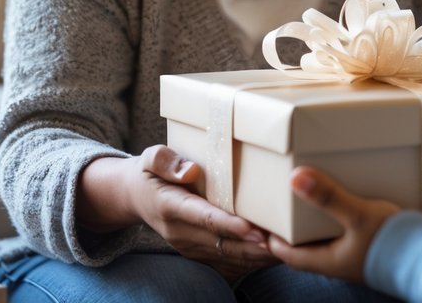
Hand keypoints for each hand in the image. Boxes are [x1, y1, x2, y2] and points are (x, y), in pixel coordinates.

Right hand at [80, 145, 275, 280]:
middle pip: (221, 242)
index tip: (254, 229)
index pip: (204, 217)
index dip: (229, 225)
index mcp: (170, 206)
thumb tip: (190, 171)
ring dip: (256, 256)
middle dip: (253, 245)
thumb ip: (166, 162)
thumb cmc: (150, 172)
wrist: (135, 197)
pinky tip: (273, 256)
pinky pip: (225, 263)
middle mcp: (179, 232)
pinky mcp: (196, 253)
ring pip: (226, 256)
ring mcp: (188, 246)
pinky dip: (249, 262)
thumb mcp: (151, 158)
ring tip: (286, 250)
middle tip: (284, 242)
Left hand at [266, 166, 399, 283]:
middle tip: (282, 207)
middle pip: (304, 248)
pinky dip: (336, 224)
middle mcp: (338, 263)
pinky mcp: (370, 250)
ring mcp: (354, 258)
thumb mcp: (357, 214)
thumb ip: (328, 196)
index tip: (260, 220)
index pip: (287, 253)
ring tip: (309, 203)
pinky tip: (343, 208)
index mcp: (327, 260)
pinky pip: (344, 238)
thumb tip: (295, 177)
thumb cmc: (391, 242)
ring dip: (314, 227)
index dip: (271, 238)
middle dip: (291, 231)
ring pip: (325, 243)